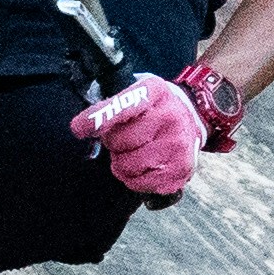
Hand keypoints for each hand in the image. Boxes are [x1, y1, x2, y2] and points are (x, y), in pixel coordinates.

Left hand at [71, 70, 203, 198]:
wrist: (195, 116)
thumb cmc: (154, 107)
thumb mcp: (139, 90)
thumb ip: (112, 104)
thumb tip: (81, 126)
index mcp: (155, 91)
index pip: (123, 106)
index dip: (98, 118)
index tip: (78, 128)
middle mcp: (170, 116)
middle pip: (120, 141)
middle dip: (113, 144)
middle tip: (124, 140)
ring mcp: (178, 144)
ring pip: (128, 166)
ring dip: (122, 164)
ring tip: (133, 154)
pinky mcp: (182, 169)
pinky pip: (141, 184)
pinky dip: (135, 180)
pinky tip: (145, 168)